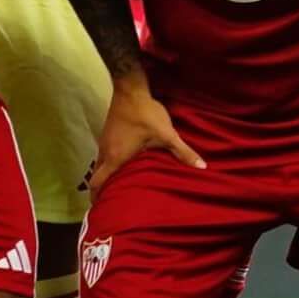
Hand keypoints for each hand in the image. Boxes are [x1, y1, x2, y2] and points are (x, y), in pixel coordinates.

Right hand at [76, 77, 201, 206]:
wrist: (130, 89)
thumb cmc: (146, 114)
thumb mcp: (167, 134)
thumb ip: (183, 152)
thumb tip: (202, 167)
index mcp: (116, 158)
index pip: (97, 183)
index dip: (96, 197)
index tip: (100, 208)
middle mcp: (105, 152)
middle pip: (97, 176)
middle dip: (103, 190)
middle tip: (112, 201)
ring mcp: (105, 141)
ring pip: (101, 165)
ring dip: (107, 176)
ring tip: (120, 186)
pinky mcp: (108, 133)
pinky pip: (105, 154)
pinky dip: (111, 163)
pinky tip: (124, 164)